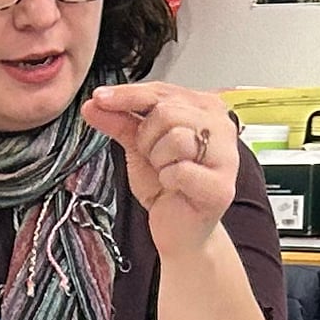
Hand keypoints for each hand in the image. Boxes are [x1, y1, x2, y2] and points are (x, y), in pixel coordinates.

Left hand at [81, 80, 242, 252]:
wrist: (178, 228)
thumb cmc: (165, 185)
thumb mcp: (138, 146)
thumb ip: (119, 121)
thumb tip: (93, 103)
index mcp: (204, 108)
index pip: (161, 91)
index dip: (127, 95)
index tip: (99, 98)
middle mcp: (221, 125)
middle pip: (167, 112)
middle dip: (147, 138)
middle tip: (152, 158)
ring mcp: (226, 155)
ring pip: (176, 139)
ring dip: (158, 160)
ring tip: (165, 173)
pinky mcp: (221, 186)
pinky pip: (180, 170)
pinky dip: (168, 180)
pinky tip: (174, 187)